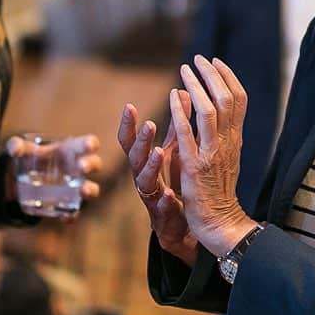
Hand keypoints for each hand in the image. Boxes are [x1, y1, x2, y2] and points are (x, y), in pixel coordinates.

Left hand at [4, 134, 101, 214]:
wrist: (20, 180)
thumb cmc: (28, 157)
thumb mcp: (19, 149)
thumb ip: (15, 145)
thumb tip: (16, 149)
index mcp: (69, 149)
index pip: (86, 143)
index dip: (90, 143)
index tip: (90, 146)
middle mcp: (76, 168)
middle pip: (94, 164)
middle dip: (91, 164)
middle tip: (82, 167)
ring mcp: (74, 187)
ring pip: (91, 189)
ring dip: (90, 190)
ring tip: (83, 191)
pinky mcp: (66, 205)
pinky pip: (74, 211)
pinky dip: (72, 215)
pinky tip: (65, 217)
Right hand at [118, 100, 198, 264]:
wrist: (186, 222)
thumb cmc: (178, 180)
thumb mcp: (177, 150)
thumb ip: (178, 124)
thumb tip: (183, 92)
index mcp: (145, 161)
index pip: (131, 140)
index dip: (128, 124)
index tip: (129, 106)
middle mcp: (143, 177)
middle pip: (135, 157)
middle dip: (141, 141)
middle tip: (150, 124)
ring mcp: (151, 196)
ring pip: (145, 180)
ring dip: (152, 165)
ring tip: (160, 152)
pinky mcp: (163, 214)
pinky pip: (161, 207)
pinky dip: (164, 199)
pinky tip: (170, 193)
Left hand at [170, 56, 256, 255]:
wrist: (220, 222)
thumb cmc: (218, 189)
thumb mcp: (223, 155)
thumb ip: (219, 130)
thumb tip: (210, 102)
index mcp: (235, 139)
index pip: (239, 100)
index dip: (228, 77)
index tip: (215, 61)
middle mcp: (228, 142)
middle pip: (228, 99)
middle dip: (212, 75)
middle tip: (199, 59)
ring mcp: (212, 154)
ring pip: (210, 112)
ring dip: (197, 87)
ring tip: (185, 69)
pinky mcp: (196, 167)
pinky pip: (188, 135)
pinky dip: (180, 112)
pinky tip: (173, 96)